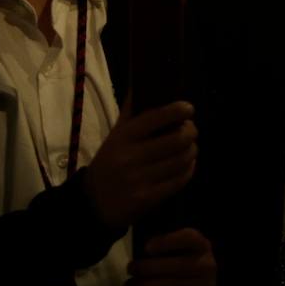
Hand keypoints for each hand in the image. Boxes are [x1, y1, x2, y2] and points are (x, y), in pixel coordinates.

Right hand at [83, 101, 196, 230]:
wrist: (92, 203)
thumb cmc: (108, 163)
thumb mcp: (114, 136)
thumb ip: (130, 112)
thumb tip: (141, 82)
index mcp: (123, 137)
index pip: (155, 117)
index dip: (177, 110)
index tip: (188, 108)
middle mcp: (131, 156)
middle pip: (176, 140)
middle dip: (191, 132)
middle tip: (191, 130)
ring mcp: (139, 179)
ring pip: (181, 160)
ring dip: (192, 151)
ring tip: (191, 147)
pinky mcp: (148, 198)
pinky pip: (179, 180)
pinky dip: (188, 170)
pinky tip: (187, 164)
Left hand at [126, 228, 216, 285]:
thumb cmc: (186, 267)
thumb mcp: (183, 250)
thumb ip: (167, 246)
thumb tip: (142, 250)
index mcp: (202, 246)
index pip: (189, 238)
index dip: (167, 241)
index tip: (147, 247)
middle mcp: (207, 266)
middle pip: (177, 265)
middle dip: (148, 268)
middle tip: (130, 269)